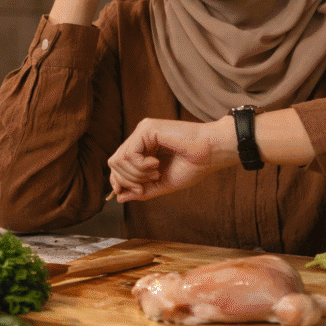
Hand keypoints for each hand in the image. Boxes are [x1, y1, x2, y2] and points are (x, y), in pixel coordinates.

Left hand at [108, 118, 235, 201]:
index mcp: (143, 148)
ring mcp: (142, 131)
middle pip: (114, 162)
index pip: (117, 164)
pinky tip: (157, 163)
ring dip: (137, 173)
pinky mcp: (146, 128)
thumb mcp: (162, 183)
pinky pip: (129, 154)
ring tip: (157, 172)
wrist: (210, 154)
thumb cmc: (192, 167)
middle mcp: (139, 137)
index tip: (136, 191)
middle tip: (152, 179)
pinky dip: (141, 166)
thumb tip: (118, 197)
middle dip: (129, 179)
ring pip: (119, 159)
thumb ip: (141, 190)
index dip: (119, 181)